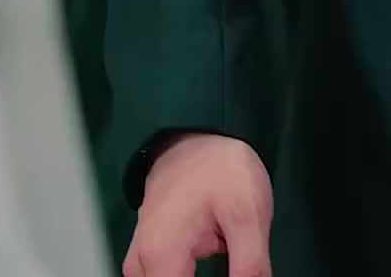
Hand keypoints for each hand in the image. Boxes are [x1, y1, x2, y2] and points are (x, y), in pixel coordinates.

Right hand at [124, 133, 272, 276]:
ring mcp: (141, 257)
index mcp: (161, 255)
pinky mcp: (149, 252)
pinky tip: (198, 271)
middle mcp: (141, 262)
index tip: (238, 275)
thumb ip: (250, 269)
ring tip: (225, 259)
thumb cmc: (221, 167)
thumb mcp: (248, 215)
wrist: (199, 129)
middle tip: (234, 264)